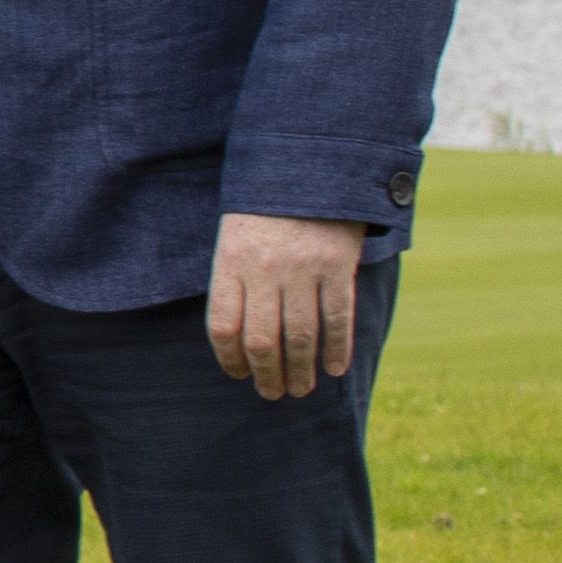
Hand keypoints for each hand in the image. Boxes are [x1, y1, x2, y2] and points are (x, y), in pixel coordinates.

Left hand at [208, 212, 366, 400]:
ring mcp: (303, 268)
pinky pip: (337, 318)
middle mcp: (264, 268)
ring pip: (300, 336)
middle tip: (273, 393)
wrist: (310, 169)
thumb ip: (235, 282)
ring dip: (301, 370)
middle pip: (262, 340)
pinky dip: (337, 348)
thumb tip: (238, 341)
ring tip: (301, 389)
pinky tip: (334, 368)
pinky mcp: (338, 265)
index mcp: (230, 261)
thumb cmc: (265, 211)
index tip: (239, 374)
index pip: (223, 326)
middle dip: (267, 375)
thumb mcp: (235, 237)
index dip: (229, 359)